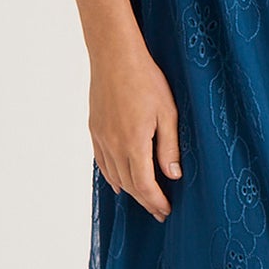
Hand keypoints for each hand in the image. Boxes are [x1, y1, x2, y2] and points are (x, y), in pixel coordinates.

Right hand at [89, 41, 183, 220]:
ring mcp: (101, 138)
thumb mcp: (167, 113)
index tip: (166, 210)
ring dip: (130, 191)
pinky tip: (119, 182)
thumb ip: (169, 147)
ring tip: (144, 199)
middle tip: (159, 211)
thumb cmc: (146, 80)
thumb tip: (173, 176)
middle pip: (129, 185)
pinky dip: (112, 177)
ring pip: (114, 176)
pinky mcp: (95, 130)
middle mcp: (114, 146)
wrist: (115, 57)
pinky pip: (102, 162)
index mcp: (134, 144)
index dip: (156, 202)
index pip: (145, 186)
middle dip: (145, 201)